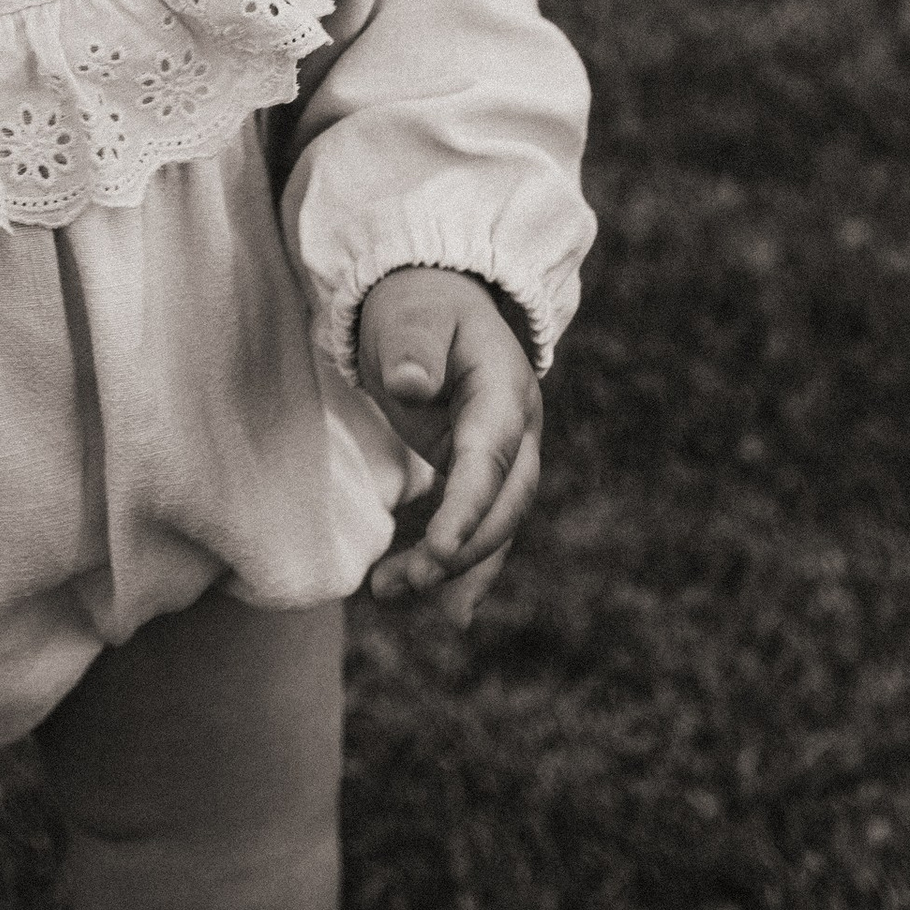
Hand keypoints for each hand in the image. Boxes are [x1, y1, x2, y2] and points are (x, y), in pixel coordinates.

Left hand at [357, 266, 542, 624]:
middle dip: (462, 550)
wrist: (437, 295)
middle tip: (409, 582)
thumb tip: (413, 385)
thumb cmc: (417, 304)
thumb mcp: (410, 314)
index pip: (489, 459)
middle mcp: (518, 429)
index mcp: (503, 390)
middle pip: (504, 504)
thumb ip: (413, 345)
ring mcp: (508, 453)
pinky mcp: (485, 471)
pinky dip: (466, 568)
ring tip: (391, 592)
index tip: (436, 553)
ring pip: (495, 525)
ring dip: (454, 567)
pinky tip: (448, 614)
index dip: (467, 510)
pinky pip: (484, 528)